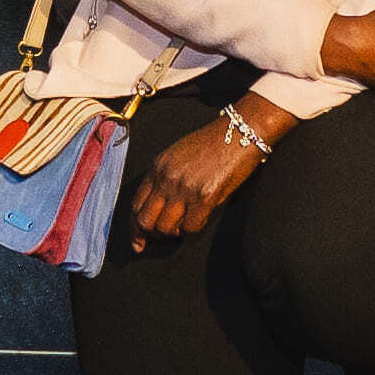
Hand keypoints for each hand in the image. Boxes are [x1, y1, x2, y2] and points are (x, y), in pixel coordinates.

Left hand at [133, 108, 281, 238]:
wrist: (240, 131)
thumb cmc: (212, 145)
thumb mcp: (177, 156)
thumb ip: (164, 179)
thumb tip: (159, 210)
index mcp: (156, 167)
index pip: (135, 205)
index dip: (134, 229)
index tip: (138, 243)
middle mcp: (166, 178)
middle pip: (146, 221)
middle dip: (154, 234)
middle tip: (168, 234)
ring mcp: (184, 188)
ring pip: (165, 228)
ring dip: (175, 233)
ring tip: (186, 224)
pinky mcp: (205, 196)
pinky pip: (190, 227)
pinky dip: (193, 229)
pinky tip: (201, 218)